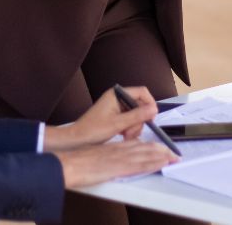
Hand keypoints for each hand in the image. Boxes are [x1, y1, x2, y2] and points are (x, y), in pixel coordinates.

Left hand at [43, 86, 157, 150]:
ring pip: (136, 114)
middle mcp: (118, 98)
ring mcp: (117, 107)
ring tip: (125, 136)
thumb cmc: (94, 130)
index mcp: (117, 94)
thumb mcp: (118, 124)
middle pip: (140, 105)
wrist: (77, 140)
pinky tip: (123, 136)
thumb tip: (155, 109)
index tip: (151, 118)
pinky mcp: (115, 115)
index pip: (142, 92)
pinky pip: (130, 119)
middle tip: (131, 133)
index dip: (149, 104)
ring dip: (134, 127)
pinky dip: (129, 128)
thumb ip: (137, 115)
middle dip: (139, 120)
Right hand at [55, 140, 177, 187]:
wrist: (68, 164)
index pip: (136, 144)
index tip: (160, 148)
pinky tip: (162, 163)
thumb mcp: (94, 156)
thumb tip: (109, 161)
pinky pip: (140, 164)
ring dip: (162, 155)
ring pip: (146, 154)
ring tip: (174, 156)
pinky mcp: (119, 167)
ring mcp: (120, 157)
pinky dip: (153, 162)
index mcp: (113, 147)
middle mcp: (119, 150)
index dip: (150, 146)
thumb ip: (105, 157)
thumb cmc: (77, 162)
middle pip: (144, 147)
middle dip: (160, 150)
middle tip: (173, 152)